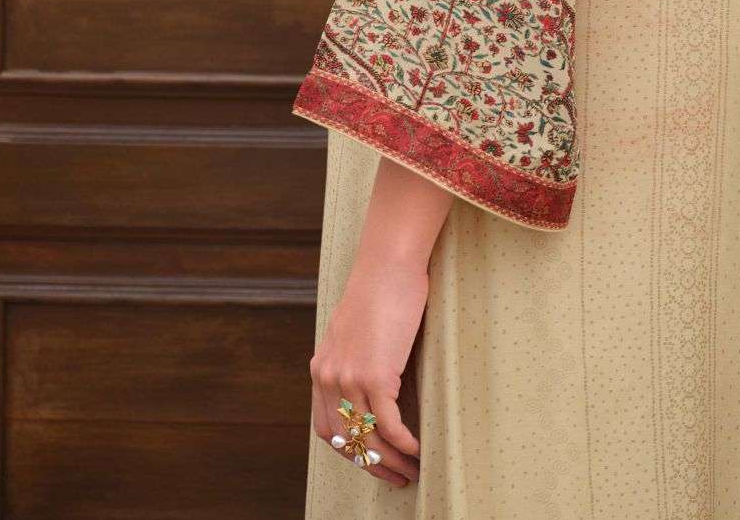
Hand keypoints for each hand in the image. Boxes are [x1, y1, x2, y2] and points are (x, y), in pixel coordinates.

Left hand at [310, 253, 426, 487]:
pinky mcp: (376, 375)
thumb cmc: (380, 289)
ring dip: (391, 461)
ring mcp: (350, 378)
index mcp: (321, 368)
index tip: (372, 461)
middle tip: (396, 477)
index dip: (350, 450)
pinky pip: (388, 425)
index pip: (326, 427)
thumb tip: (372, 385)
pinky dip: (404, 443)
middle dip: (371, 464)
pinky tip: (418, 448)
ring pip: (368, 438)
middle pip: (345, 440)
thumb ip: (354, 358)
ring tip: (412, 470)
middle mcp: (329, 377)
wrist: (388, 262)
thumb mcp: (355, 330)